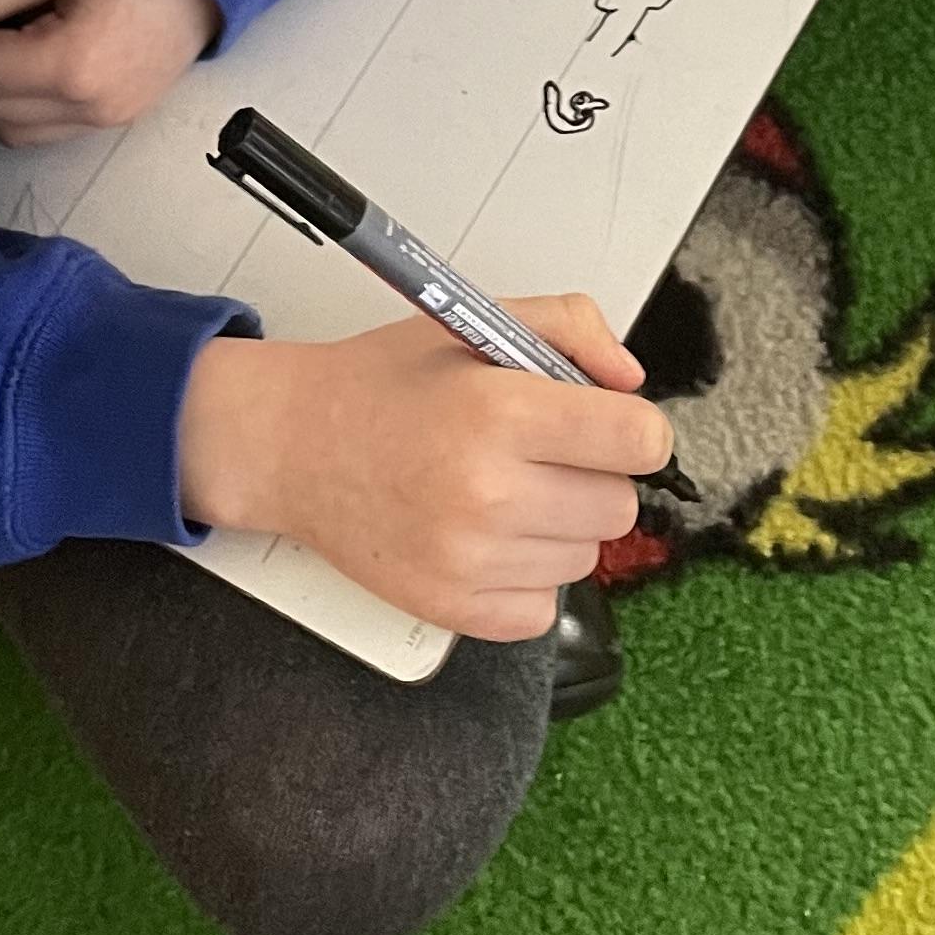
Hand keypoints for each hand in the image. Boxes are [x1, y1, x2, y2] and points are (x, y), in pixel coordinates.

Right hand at [176, 296, 669, 638]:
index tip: (607, 425)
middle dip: (593, 474)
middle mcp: (488, 492)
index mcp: (500, 411)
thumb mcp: (478, 324)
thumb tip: (630, 382)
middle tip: (538, 452)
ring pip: (585, 556)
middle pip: (619, 505)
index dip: (632, 428)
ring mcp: (471, 560)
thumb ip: (573, 330)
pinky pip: (544, 608)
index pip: (639, 441)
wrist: (295, 446)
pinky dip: (526, 575)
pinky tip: (486, 535)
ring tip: (501, 490)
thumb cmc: (383, 386)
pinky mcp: (455, 610)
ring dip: (559, 525)